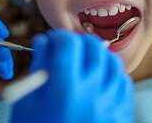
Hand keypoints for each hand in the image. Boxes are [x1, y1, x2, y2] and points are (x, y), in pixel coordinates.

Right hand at [11, 29, 132, 122]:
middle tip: (71, 48)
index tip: (56, 40)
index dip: (60, 37)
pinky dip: (113, 76)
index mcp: (64, 91)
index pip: (69, 44)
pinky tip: (100, 81)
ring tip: (86, 64)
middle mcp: (91, 97)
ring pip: (114, 64)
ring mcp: (109, 108)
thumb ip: (39, 67)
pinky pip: (124, 85)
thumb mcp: (27, 102)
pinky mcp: (120, 119)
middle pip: (95, 49)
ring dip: (99, 57)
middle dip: (81, 42)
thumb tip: (46, 42)